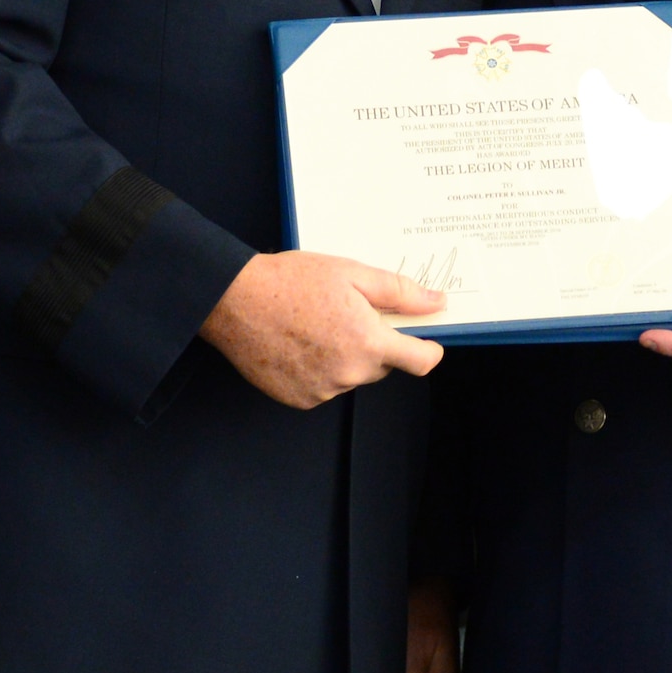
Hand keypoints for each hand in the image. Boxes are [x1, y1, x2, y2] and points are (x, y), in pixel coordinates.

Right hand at [200, 251, 444, 408]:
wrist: (234, 301)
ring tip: (317, 325)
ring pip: (353, 375)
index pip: (420, 361)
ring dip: (347, 355)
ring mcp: (323, 391)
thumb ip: (400, 292)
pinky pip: (326, 386)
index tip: (428, 340)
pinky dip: (322, 369)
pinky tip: (301, 344)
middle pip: (383, 365)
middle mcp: (349, 374)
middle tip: (349, 313)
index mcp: (368, 343)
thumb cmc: (290, 281)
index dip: (430, 349)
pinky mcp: (300, 399)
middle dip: (376, 342)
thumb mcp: (352, 273)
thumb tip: (437, 303)